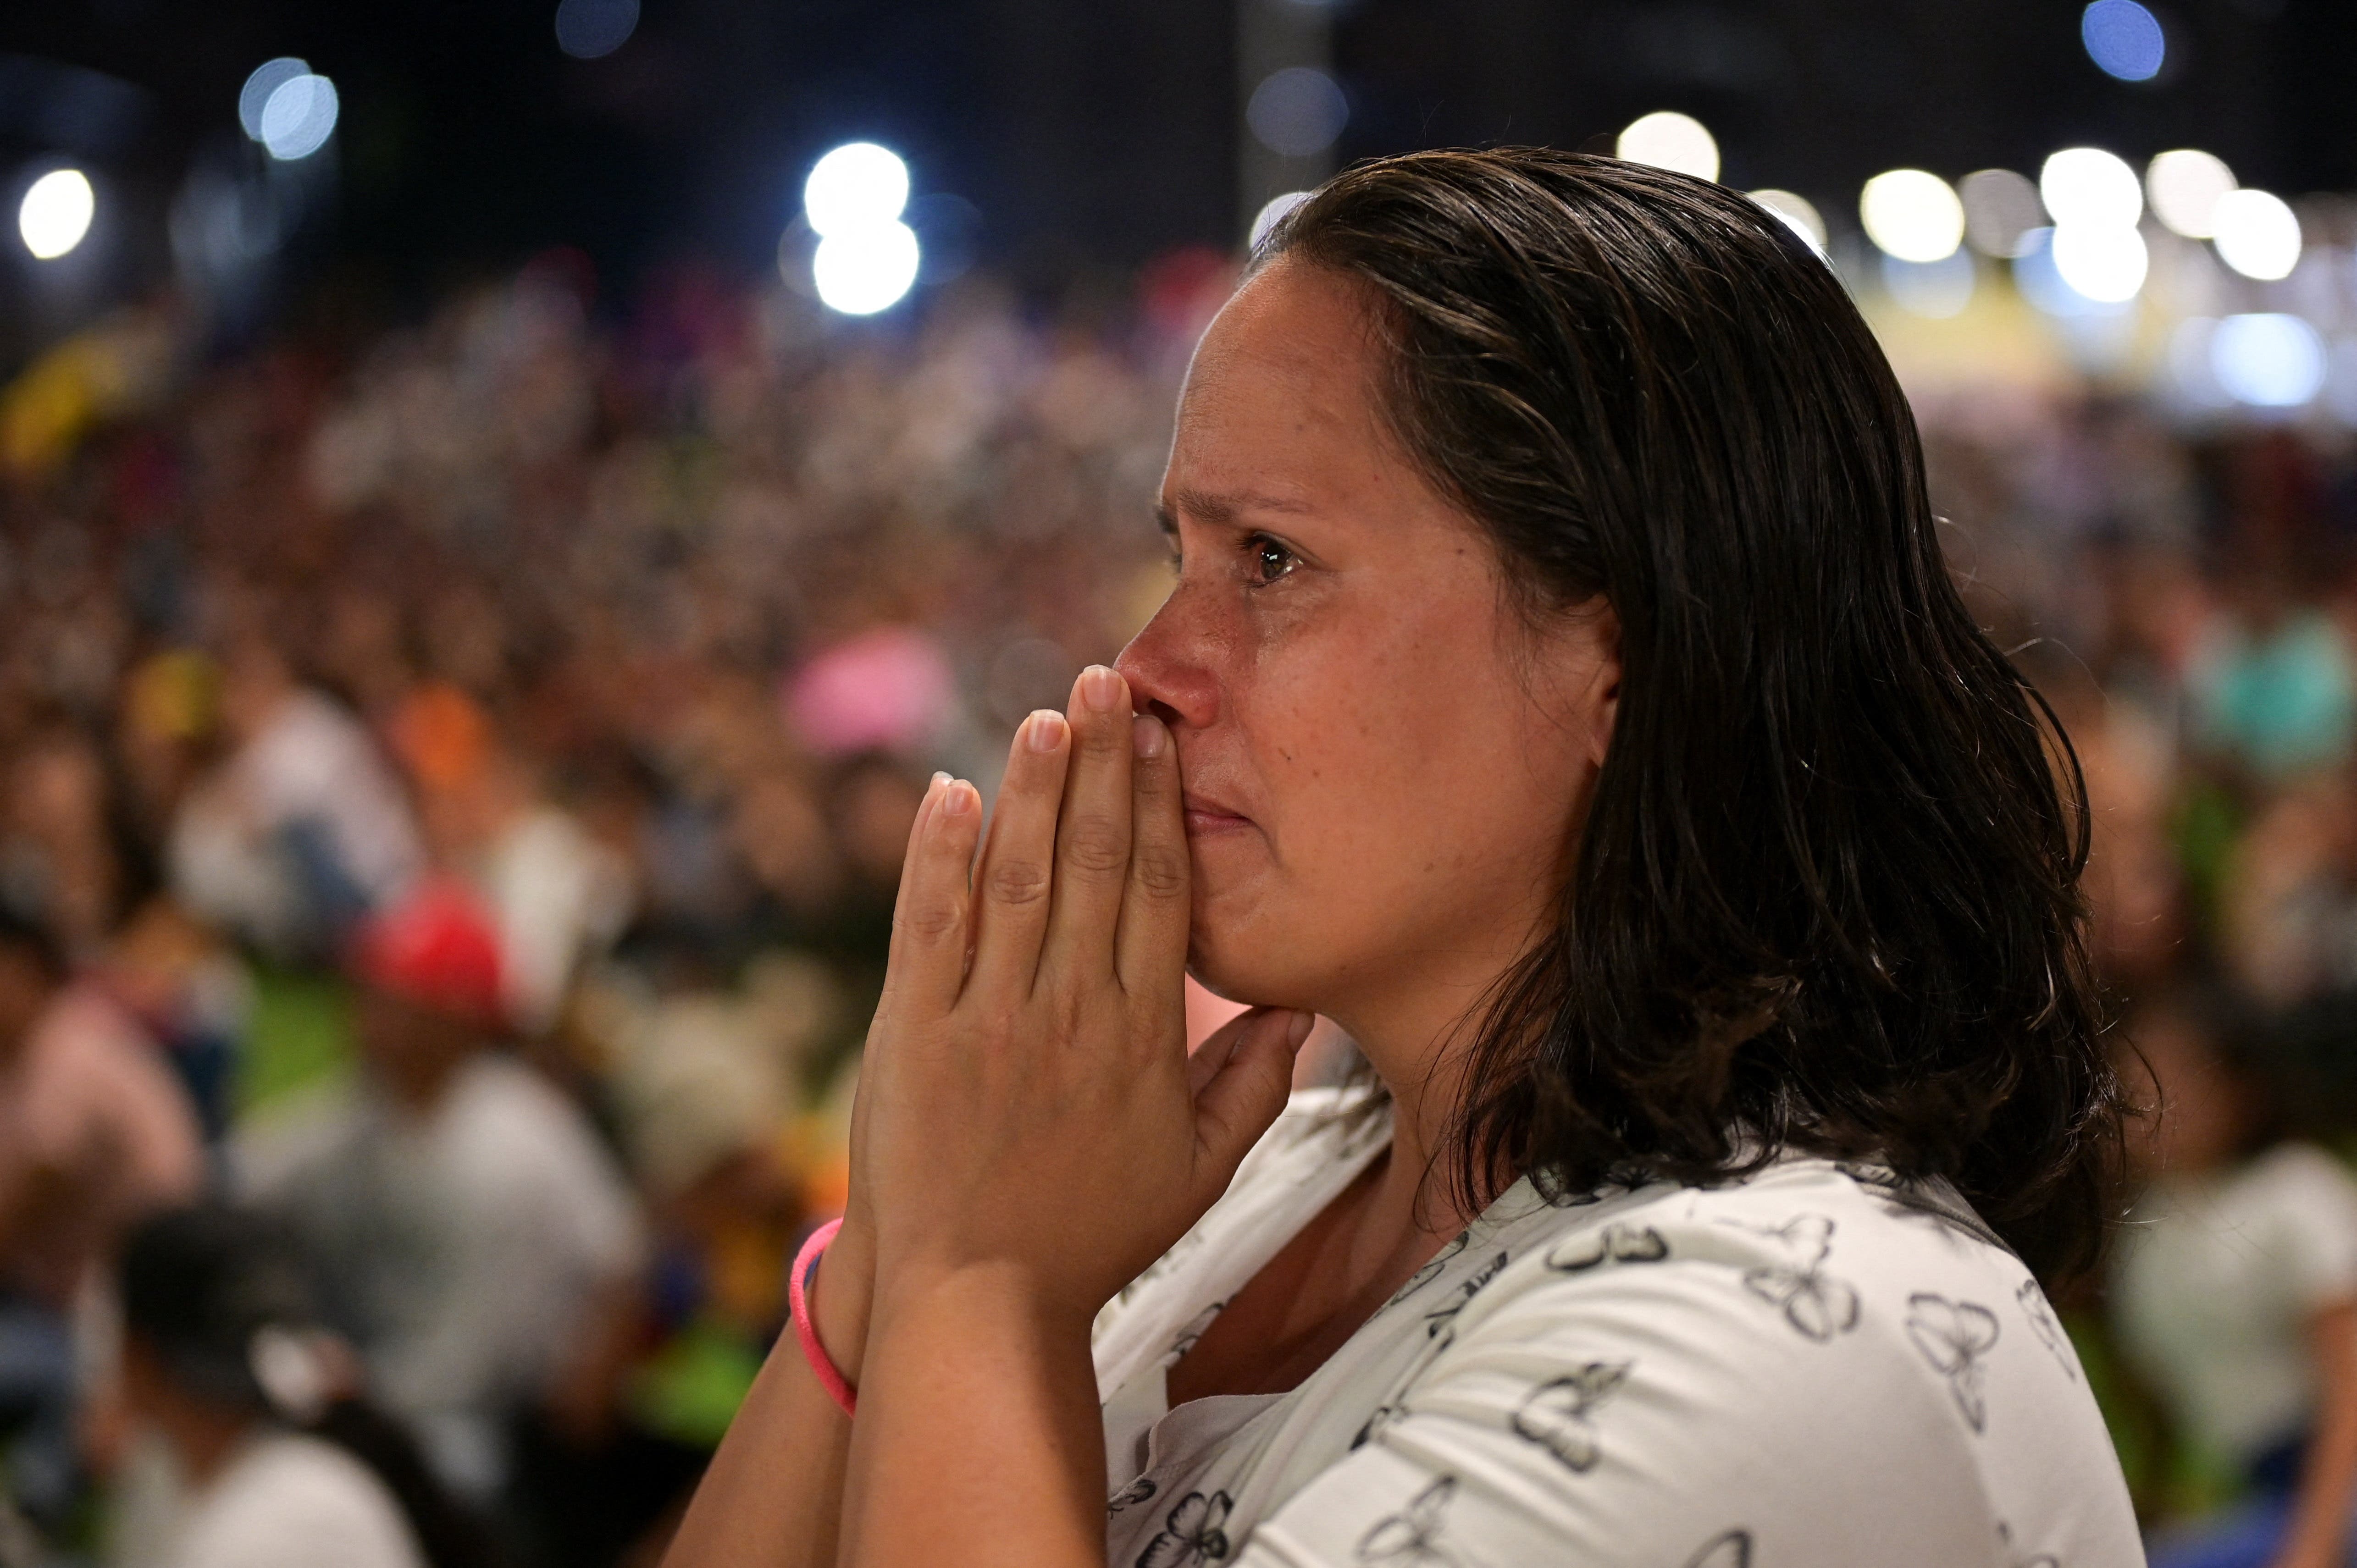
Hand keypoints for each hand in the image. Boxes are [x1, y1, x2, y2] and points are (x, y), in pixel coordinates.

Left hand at [852, 665, 1310, 1333]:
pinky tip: (950, 791)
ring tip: (1046, 712)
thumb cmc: (1092, 1235)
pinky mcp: (914, 1033)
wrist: (978, 1299)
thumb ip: (1253, 1087)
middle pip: (1091, 862)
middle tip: (1109, 681)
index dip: (1157, 806)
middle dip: (1101, 764)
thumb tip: (1297, 1010)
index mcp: (1139, 1035)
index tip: (1162, 740)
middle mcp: (1068, 1011)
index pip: (1154, 893)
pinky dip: (937, 855)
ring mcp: (988, 1018)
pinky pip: (929, 926)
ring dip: (1030, 787)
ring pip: (1015, 877)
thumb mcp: (1200, 1173)